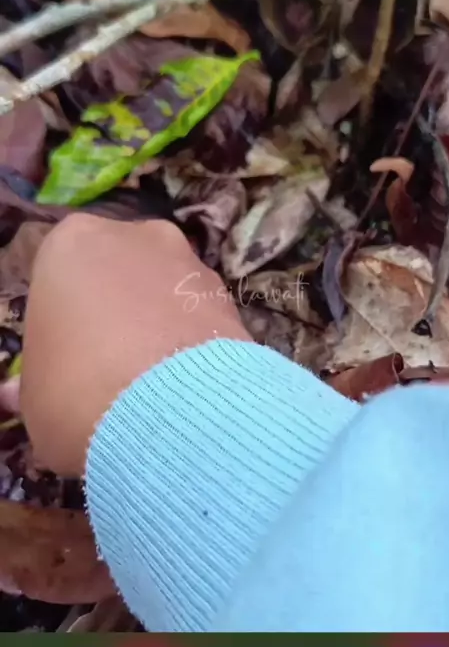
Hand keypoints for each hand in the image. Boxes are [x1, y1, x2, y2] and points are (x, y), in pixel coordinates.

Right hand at [18, 215, 250, 476]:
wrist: (172, 411)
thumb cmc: (77, 393)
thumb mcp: (33, 398)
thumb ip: (32, 384)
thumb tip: (18, 392)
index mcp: (70, 243)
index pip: (59, 275)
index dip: (64, 320)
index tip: (69, 358)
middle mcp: (134, 234)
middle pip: (119, 272)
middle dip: (117, 311)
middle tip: (112, 367)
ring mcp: (188, 259)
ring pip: (164, 290)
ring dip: (159, 323)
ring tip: (156, 382)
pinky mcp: (230, 292)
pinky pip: (200, 314)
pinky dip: (194, 340)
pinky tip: (188, 382)